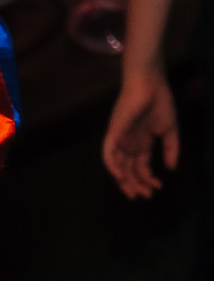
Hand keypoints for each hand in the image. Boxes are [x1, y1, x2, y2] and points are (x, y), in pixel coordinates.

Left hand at [101, 70, 178, 198]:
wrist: (150, 85)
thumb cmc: (160, 103)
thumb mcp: (169, 130)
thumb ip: (170, 149)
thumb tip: (172, 168)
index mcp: (141, 143)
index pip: (140, 167)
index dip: (147, 179)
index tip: (157, 187)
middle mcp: (128, 144)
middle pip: (128, 169)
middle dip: (135, 184)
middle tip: (144, 195)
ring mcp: (119, 138)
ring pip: (117, 165)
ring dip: (125, 180)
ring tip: (135, 191)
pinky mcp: (113, 132)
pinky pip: (108, 152)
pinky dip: (112, 165)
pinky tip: (121, 177)